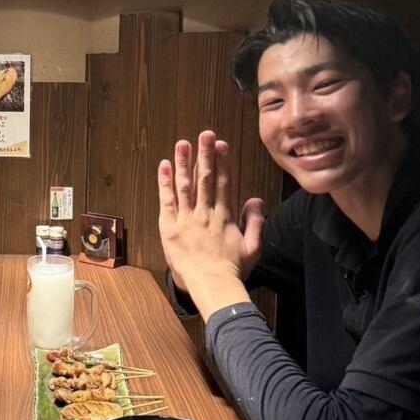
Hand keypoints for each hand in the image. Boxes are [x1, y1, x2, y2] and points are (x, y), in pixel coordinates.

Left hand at [158, 131, 263, 296]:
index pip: (223, 182)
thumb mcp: (253, 247)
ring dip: (184, 162)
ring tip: (183, 144)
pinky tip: (164, 166)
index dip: (222, 162)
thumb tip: (255, 200)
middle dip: (205, 154)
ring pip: (185, 186)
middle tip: (205, 134)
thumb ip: (256, 221)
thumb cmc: (233, 270)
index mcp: (225, 216)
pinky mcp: (171, 228)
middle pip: (205, 178)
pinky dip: (165, 183)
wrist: (213, 286)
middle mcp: (206, 213)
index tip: (221, 145)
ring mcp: (187, 220)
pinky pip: (167, 201)